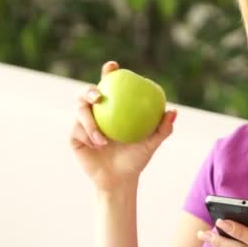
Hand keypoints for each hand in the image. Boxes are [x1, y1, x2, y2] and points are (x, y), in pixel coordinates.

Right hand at [69, 61, 176, 191]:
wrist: (119, 180)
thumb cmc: (136, 159)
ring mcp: (82, 123)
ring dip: (90, 123)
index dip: (108, 72)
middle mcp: (95, 112)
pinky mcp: (74, 137)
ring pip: (80, 111)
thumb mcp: (151, 144)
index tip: (113, 67)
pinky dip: (88, 137)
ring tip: (103, 139)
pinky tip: (98, 145)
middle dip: (88, 90)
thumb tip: (173, 111)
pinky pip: (77, 131)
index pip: (109, 84)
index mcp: (112, 107)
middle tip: (98, 96)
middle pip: (86, 93)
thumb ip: (162, 128)